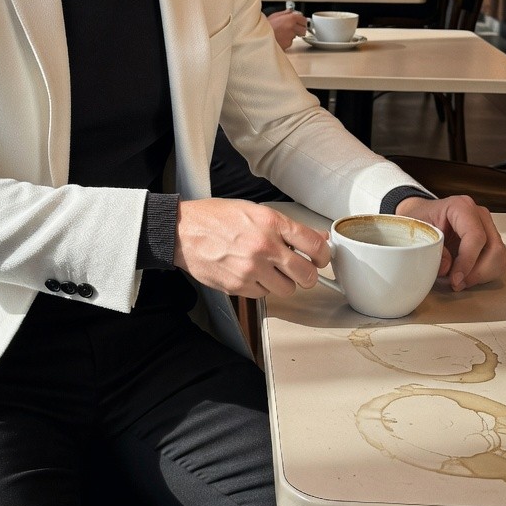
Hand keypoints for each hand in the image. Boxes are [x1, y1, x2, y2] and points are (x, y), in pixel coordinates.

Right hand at [173, 199, 330, 297]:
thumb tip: (316, 237)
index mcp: (271, 223)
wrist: (182, 232)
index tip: (321, 258)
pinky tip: (249, 273)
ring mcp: (251, 270)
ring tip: (269, 270)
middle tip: (301, 270)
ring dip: (283, 282)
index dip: (324, 254)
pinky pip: (263, 294)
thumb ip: (287, 227)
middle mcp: (264, 247)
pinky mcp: (238, 287)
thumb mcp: (255, 211)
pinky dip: (261, 287)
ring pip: (287, 289)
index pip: (314, 245)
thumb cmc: (215, 218)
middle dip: (308, 274)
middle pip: (307, 274)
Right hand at [267, 8, 306, 48]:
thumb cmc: (265, 27)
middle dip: (299, 30)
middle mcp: (292, 28)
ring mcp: (290, 37)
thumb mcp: (274, 16)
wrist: (259, 37)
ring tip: (282, 33)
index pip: (303, 20)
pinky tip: (279, 38)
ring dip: (291, 35)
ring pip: (296, 36)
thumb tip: (290, 12)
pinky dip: (286, 41)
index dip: (301, 21)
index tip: (300, 22)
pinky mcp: (287, 45)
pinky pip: (290, 42)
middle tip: (293, 29)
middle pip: (303, 30)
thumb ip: (285, 13)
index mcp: (291, 18)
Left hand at [395, 194, 505, 290]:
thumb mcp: (416, 233)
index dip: (468, 262)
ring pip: (500, 259)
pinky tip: (465, 276)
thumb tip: (447, 267)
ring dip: (481, 275)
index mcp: (461, 206)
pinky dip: (483, 275)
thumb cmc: (418, 222)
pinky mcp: (490, 241)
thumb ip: (429, 249)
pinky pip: (498, 263)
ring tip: (459, 280)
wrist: (421, 218)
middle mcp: (479, 215)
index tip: (455, 279)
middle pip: (494, 249)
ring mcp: (488, 227)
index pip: (476, 237)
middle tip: (456, 283)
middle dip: (476, 272)